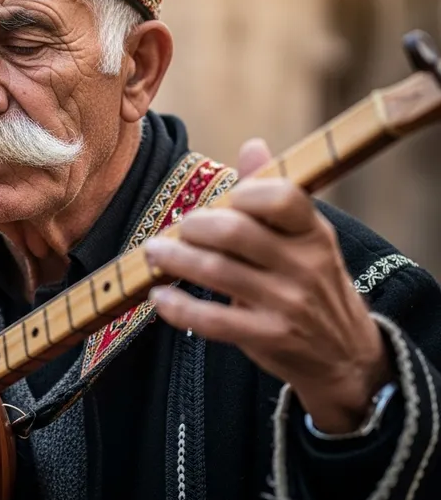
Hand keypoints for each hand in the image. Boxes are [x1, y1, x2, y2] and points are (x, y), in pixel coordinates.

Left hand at [145, 138, 391, 433]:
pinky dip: (179, 307)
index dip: (245, 192)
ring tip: (154, 252)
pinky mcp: (268, 337)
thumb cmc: (312, 282)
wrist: (346, 355)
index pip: (282, 198)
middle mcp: (304, 266)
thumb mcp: (306, 238)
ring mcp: (287, 304)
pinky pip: (213, 321)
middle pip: (236, 233)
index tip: (224, 199)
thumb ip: (274, 195)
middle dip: (196, 226)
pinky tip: (159, 296)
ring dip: (176, 259)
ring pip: (218, 273)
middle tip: (178, 227)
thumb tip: (252, 145)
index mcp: (314, 233)